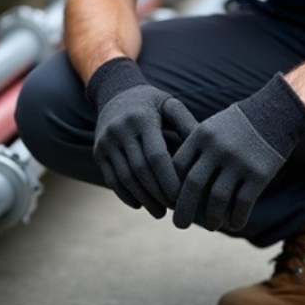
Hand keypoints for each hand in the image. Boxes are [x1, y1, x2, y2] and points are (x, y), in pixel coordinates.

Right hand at [88, 58, 196, 218]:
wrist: (115, 92)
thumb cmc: (150, 101)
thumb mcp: (168, 104)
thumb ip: (186, 123)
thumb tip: (205, 149)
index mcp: (142, 118)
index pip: (156, 155)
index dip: (169, 179)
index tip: (182, 195)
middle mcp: (121, 129)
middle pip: (140, 170)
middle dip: (158, 193)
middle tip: (175, 207)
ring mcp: (106, 141)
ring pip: (125, 178)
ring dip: (143, 199)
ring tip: (160, 212)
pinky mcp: (98, 152)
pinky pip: (112, 180)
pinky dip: (126, 195)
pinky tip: (141, 204)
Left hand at [172, 73, 304, 231]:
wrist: (275, 113)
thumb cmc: (237, 125)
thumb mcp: (212, 127)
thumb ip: (195, 151)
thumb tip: (177, 184)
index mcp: (202, 134)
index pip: (177, 167)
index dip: (171, 188)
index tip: (171, 202)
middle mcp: (218, 148)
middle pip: (193, 185)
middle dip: (183, 210)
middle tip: (180, 224)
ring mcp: (239, 161)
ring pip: (217, 200)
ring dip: (212, 218)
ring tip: (212, 225)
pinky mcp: (258, 174)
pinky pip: (242, 204)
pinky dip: (236, 219)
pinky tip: (234, 223)